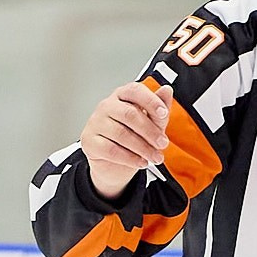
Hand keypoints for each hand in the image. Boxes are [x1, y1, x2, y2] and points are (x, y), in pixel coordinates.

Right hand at [79, 81, 170, 200]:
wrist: (115, 165)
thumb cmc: (133, 138)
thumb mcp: (151, 124)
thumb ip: (159, 109)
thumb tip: (167, 90)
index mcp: (121, 96)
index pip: (134, 90)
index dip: (150, 101)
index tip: (164, 114)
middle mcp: (106, 106)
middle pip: (129, 114)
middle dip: (150, 131)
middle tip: (163, 144)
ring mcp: (95, 123)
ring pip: (121, 134)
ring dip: (143, 148)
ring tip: (155, 157)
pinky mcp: (89, 141)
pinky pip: (111, 150)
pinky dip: (130, 158)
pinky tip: (141, 162)